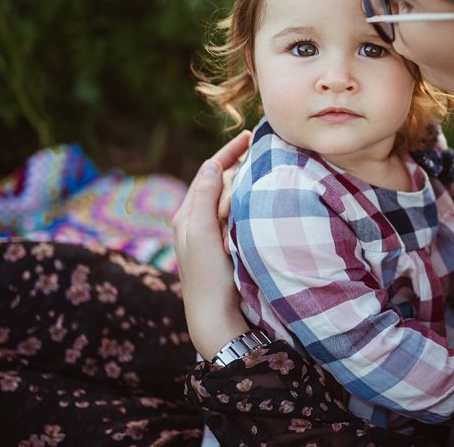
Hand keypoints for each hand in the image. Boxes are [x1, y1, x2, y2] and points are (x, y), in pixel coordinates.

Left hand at [171, 130, 252, 359]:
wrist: (217, 318)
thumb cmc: (206, 275)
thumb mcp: (200, 232)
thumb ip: (204, 196)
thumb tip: (213, 163)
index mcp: (187, 215)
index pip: (209, 171)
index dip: (229, 152)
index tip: (249, 136)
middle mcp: (198, 222)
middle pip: (221, 181)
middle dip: (239, 163)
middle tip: (263, 148)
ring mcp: (215, 234)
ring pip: (232, 196)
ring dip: (247, 180)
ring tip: (266, 166)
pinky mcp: (229, 246)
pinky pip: (240, 214)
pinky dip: (251, 200)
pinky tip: (265, 198)